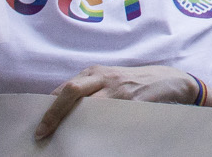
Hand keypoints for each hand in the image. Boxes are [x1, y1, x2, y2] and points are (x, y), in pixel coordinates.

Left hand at [35, 64, 200, 138]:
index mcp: (95, 72)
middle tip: (42, 133)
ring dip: (73, 123)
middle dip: (53, 114)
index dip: (48, 107)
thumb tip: (59, 110)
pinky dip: (96, 128)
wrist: (173, 81)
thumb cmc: (136, 82)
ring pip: (87, 106)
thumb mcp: (110, 80)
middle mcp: (104, 77)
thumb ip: (89, 90)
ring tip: (64, 138)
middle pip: (70, 92)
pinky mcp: (132, 100)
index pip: (63, 89)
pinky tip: (91, 137)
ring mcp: (118, 88)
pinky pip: (109, 117)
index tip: (39, 126)